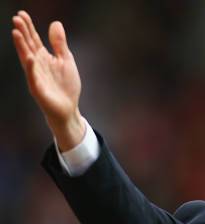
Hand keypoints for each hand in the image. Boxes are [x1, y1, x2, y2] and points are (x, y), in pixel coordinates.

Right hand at [12, 10, 83, 150]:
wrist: (68, 109)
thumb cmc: (66, 86)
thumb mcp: (66, 60)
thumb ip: (60, 44)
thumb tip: (55, 23)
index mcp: (43, 58)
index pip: (33, 40)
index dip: (28, 28)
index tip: (22, 14)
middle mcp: (37, 65)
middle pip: (28, 46)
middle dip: (22, 33)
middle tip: (16, 18)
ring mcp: (36, 77)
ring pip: (27, 59)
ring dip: (21, 46)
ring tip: (16, 32)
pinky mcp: (38, 89)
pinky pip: (33, 77)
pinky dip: (31, 67)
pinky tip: (30, 57)